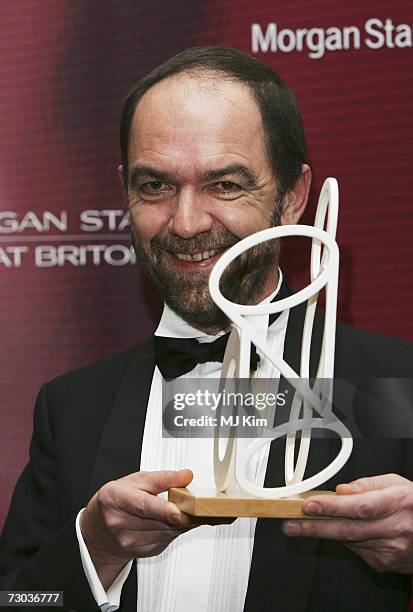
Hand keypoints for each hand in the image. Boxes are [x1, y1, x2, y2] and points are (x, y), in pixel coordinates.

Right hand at [80, 469, 193, 588]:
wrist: (100, 528)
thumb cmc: (118, 499)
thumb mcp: (135, 481)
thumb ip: (163, 478)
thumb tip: (186, 476)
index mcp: (114, 498)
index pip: (143, 505)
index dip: (164, 510)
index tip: (181, 512)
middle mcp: (117, 522)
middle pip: (157, 521)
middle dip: (180, 515)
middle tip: (196, 507)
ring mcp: (127, 541)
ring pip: (165, 533)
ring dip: (180, 523)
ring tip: (187, 511)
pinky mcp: (139, 552)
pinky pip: (165, 541)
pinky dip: (174, 531)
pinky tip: (173, 522)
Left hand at [282, 473, 412, 573]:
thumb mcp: (395, 483)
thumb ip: (367, 484)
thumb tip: (341, 490)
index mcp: (397, 502)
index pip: (359, 506)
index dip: (331, 507)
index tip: (308, 506)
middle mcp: (395, 528)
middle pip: (348, 530)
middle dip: (314, 527)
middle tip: (290, 524)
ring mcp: (392, 549)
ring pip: (350, 542)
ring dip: (324, 533)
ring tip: (303, 525)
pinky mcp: (387, 563)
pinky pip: (358, 551)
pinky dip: (347, 540)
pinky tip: (343, 531)